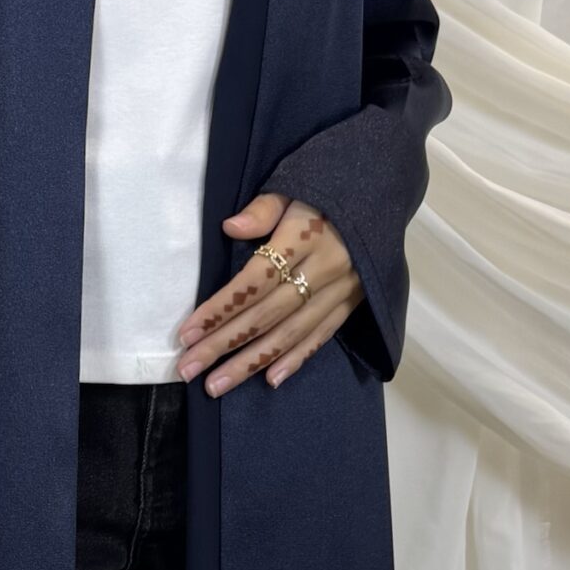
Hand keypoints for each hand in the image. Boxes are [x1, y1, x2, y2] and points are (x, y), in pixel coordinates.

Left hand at [176, 193, 362, 394]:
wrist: (381, 191)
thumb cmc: (326, 189)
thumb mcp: (294, 185)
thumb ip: (263, 209)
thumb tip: (230, 227)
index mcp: (307, 235)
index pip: (255, 280)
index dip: (220, 309)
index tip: (188, 333)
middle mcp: (326, 268)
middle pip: (267, 314)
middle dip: (224, 345)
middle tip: (188, 368)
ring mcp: (342, 290)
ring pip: (290, 333)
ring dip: (251, 363)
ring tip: (216, 385)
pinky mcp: (352, 303)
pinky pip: (322, 336)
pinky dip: (296, 359)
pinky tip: (270, 379)